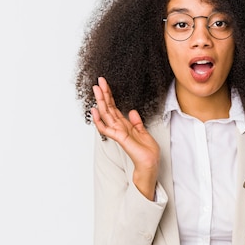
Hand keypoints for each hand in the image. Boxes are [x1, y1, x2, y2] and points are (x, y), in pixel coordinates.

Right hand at [91, 77, 159, 198]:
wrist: (149, 163)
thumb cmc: (146, 151)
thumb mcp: (143, 132)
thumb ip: (136, 122)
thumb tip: (133, 111)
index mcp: (124, 125)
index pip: (114, 107)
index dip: (110, 96)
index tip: (105, 84)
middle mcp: (119, 127)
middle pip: (108, 108)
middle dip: (103, 94)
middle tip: (98, 82)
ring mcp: (118, 132)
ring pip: (106, 114)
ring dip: (101, 102)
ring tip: (96, 89)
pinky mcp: (119, 138)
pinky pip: (106, 128)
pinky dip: (99, 120)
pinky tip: (95, 111)